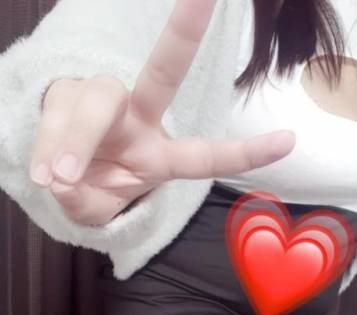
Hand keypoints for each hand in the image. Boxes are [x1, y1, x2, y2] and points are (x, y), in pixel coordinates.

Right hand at [29, 0, 295, 225]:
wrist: (56, 178)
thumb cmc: (91, 192)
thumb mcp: (93, 211)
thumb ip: (85, 201)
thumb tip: (63, 178)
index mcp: (161, 157)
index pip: (206, 154)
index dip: (244, 153)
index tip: (289, 140)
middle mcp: (140, 121)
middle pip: (161, 76)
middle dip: (184, 36)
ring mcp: (105, 105)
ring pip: (97, 100)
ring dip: (76, 141)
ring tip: (55, 179)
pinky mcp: (66, 97)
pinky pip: (58, 111)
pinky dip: (48, 144)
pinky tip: (43, 172)